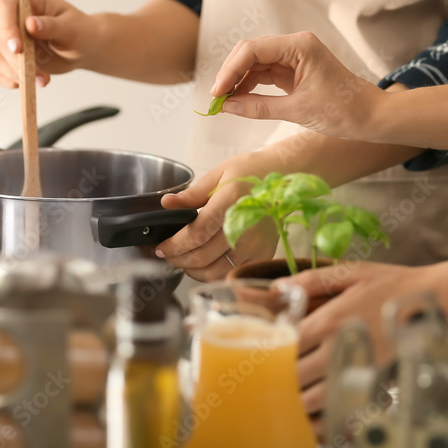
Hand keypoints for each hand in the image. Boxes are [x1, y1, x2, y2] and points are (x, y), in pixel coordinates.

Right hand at [0, 0, 99, 87]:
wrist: (82, 48)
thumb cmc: (80, 32)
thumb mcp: (72, 28)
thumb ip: (52, 26)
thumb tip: (30, 24)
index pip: (4, 7)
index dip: (6, 28)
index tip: (18, 49)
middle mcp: (13, 15)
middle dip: (17, 61)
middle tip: (40, 76)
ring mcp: (7, 35)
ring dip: (18, 74)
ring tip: (43, 79)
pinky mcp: (5, 54)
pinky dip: (12, 80)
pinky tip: (31, 80)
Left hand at [156, 151, 280, 281]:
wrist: (286, 178)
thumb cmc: (252, 173)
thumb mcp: (219, 174)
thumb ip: (192, 194)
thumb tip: (167, 203)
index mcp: (231, 202)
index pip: (197, 233)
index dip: (175, 244)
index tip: (161, 247)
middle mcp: (245, 227)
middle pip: (203, 256)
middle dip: (177, 259)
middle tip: (166, 255)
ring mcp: (256, 245)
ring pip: (215, 271)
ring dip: (192, 270)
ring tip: (182, 260)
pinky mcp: (263, 255)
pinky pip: (232, 274)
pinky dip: (213, 274)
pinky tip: (204, 264)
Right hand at [210, 32, 384, 139]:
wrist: (370, 116)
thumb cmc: (344, 110)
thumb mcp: (297, 110)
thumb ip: (259, 107)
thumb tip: (227, 107)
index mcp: (299, 46)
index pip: (253, 50)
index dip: (230, 70)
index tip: (217, 92)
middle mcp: (294, 46)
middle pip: (249, 53)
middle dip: (231, 74)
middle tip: (217, 98)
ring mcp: (293, 57)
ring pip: (254, 63)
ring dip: (238, 81)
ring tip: (224, 102)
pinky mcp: (292, 71)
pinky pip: (263, 74)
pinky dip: (249, 86)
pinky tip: (238, 100)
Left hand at [280, 262, 433, 415]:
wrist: (441, 303)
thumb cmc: (394, 285)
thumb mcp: (350, 272)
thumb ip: (310, 280)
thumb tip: (276, 288)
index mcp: (330, 320)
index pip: (286, 345)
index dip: (271, 351)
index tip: (264, 351)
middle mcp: (342, 348)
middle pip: (296, 376)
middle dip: (280, 379)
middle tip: (271, 377)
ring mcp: (360, 370)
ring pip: (317, 399)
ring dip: (300, 400)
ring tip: (291, 395)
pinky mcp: (378, 385)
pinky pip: (345, 408)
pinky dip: (328, 412)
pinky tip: (320, 407)